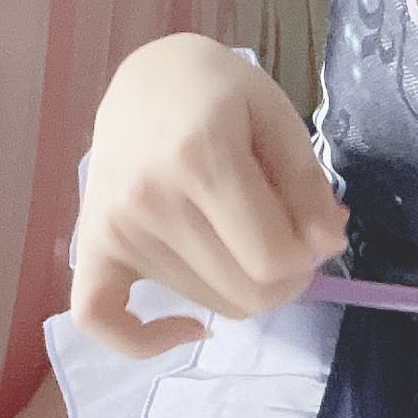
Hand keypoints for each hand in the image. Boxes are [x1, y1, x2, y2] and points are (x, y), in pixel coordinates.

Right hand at [70, 35, 346, 357]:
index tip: (309, 233)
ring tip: (239, 241)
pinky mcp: (90, 245)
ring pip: (207, 306)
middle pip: (244, 295)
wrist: (149, 78)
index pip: (274, 261)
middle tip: (285, 242)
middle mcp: (150, 198)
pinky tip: (187, 326)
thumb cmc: (221, 94)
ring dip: (238, 288)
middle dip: (284, 280)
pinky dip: (145, 339)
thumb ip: (308, 186)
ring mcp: (113, 225)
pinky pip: (100, 319)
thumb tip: (326, 246)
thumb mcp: (279, 119)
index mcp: (201, 159)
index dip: (307, 259)